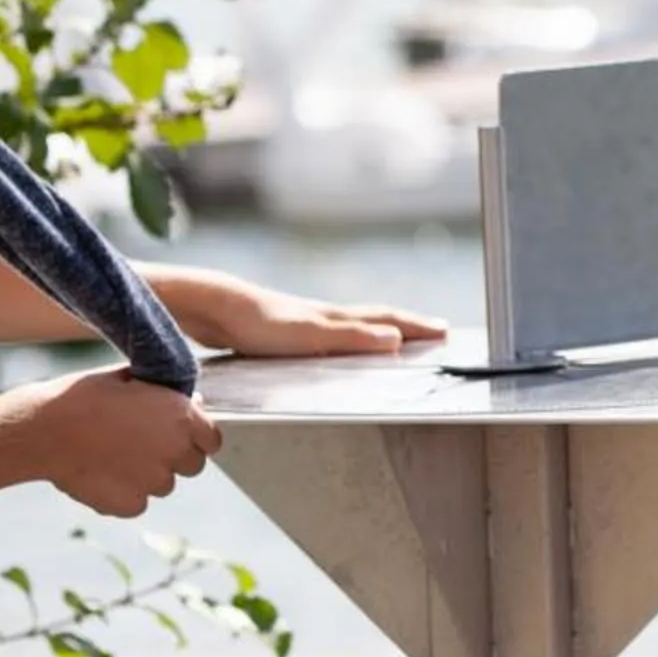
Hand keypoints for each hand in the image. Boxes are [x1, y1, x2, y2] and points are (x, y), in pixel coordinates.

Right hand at [27, 366, 220, 517]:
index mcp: (181, 417)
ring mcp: (154, 482)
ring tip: (113, 456)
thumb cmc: (83, 397)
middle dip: (173, 457)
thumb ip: (165, 395)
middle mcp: (175, 452)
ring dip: (147, 475)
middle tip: (141, 444)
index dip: (196, 438)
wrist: (43, 430)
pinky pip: (137, 502)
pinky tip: (101, 473)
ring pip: (163, 485)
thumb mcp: (130, 380)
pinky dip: (124, 492)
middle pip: (192, 465)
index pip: (212, 440)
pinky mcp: (130, 505)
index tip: (178, 435)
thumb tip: (188, 402)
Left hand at [193, 276, 447, 358]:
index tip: (445, 330)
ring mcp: (303, 322)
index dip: (416, 325)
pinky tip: (334, 349)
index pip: (387, 319)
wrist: (212, 307)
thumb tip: (398, 340)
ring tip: (393, 338)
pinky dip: (345, 340)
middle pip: (374, 318)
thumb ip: (352, 337)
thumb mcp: (311, 335)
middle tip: (433, 329)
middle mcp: (324, 316)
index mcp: (335, 317)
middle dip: (406, 324)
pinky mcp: (282, 332)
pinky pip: (326, 336)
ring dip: (377, 331)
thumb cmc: (258, 323)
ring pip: (351, 326)